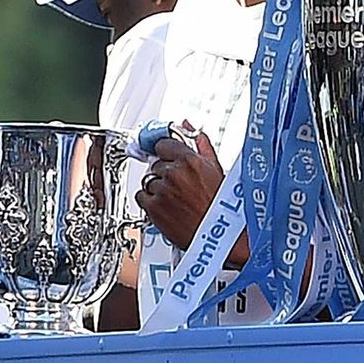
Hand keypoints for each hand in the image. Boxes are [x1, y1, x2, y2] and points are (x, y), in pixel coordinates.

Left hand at [135, 133, 223, 249]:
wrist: (219, 237)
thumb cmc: (222, 206)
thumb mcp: (217, 168)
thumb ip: (200, 144)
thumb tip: (188, 125)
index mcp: (190, 160)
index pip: (164, 144)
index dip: (167, 153)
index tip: (168, 157)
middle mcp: (174, 173)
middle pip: (156, 164)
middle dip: (165, 173)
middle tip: (180, 186)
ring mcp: (162, 191)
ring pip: (148, 181)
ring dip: (158, 188)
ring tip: (176, 199)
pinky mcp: (153, 208)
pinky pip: (142, 197)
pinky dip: (150, 201)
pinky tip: (168, 207)